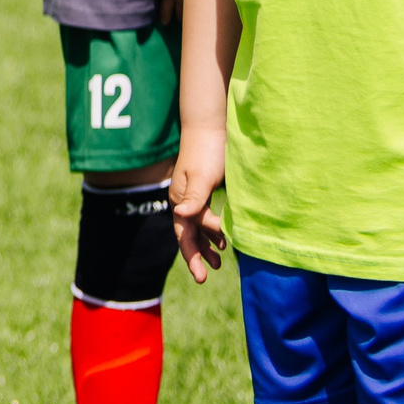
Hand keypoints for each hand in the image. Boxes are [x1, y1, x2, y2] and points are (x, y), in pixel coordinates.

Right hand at [169, 127, 227, 282]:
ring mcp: (193, 196)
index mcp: (180, 199)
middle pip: (188, 234)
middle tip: (205, 277)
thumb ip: (194, 198)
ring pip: (197, 227)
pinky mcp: (204, 190)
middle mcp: (183, 200)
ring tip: (219, 262)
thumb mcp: (203, 176)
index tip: (205, 273)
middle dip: (196, 255)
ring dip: (207, 245)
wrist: (210, 125)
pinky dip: (213, 230)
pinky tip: (223, 237)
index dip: (193, 255)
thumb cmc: (208, 150)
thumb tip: (181, 216)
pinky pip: (205, 217)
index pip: (185, 234)